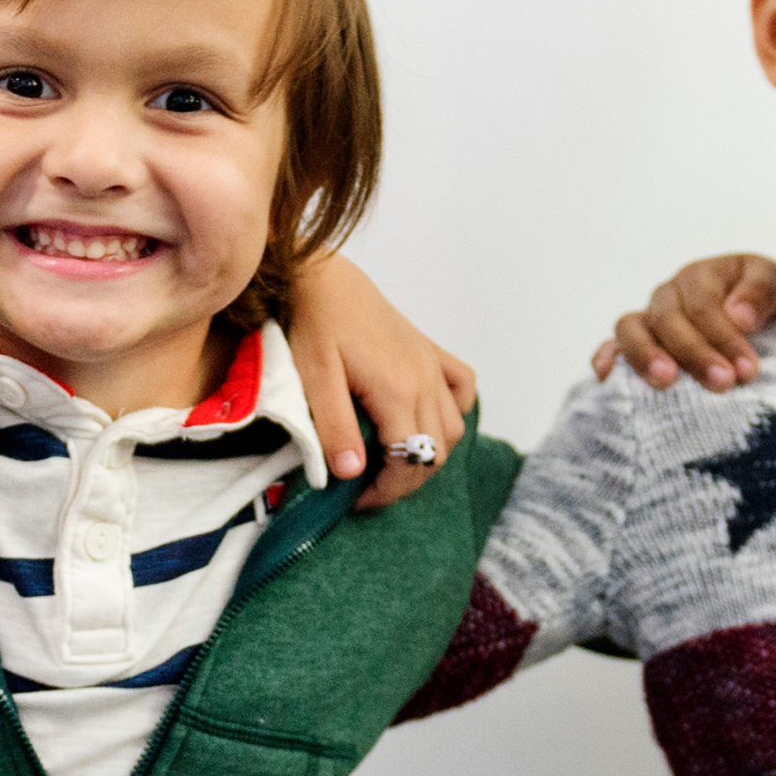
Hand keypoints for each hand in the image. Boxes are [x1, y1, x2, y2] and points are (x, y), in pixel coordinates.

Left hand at [285, 255, 476, 511]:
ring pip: (454, 427)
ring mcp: (432, 365)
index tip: (357, 500)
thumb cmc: (313, 324)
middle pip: (436, 452)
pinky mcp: (430, 351)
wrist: (323, 276)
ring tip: (393, 461)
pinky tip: (427, 418)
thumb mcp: (313, 379)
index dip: (388, 490)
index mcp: (397, 392)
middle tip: (370, 488)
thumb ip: (333, 427)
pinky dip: (454, 410)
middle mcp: (425, 381)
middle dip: (407, 480)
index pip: (410, 461)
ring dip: (430, 453)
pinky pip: (462, 387)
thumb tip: (351, 473)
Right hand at [589, 255, 775, 391]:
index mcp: (699, 276)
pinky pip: (613, 345)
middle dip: (694, 354)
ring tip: (666, 382)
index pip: (703, 306)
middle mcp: (668, 295)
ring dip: (646, 356)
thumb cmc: (766, 295)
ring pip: (631, 329)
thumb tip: (739, 316)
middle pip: (668, 320)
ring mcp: (649, 319)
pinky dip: (606, 357)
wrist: (762, 306)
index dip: (724, 338)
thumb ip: (761, 293)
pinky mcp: (640, 342)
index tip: (748, 370)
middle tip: (722, 383)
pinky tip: (607, 377)